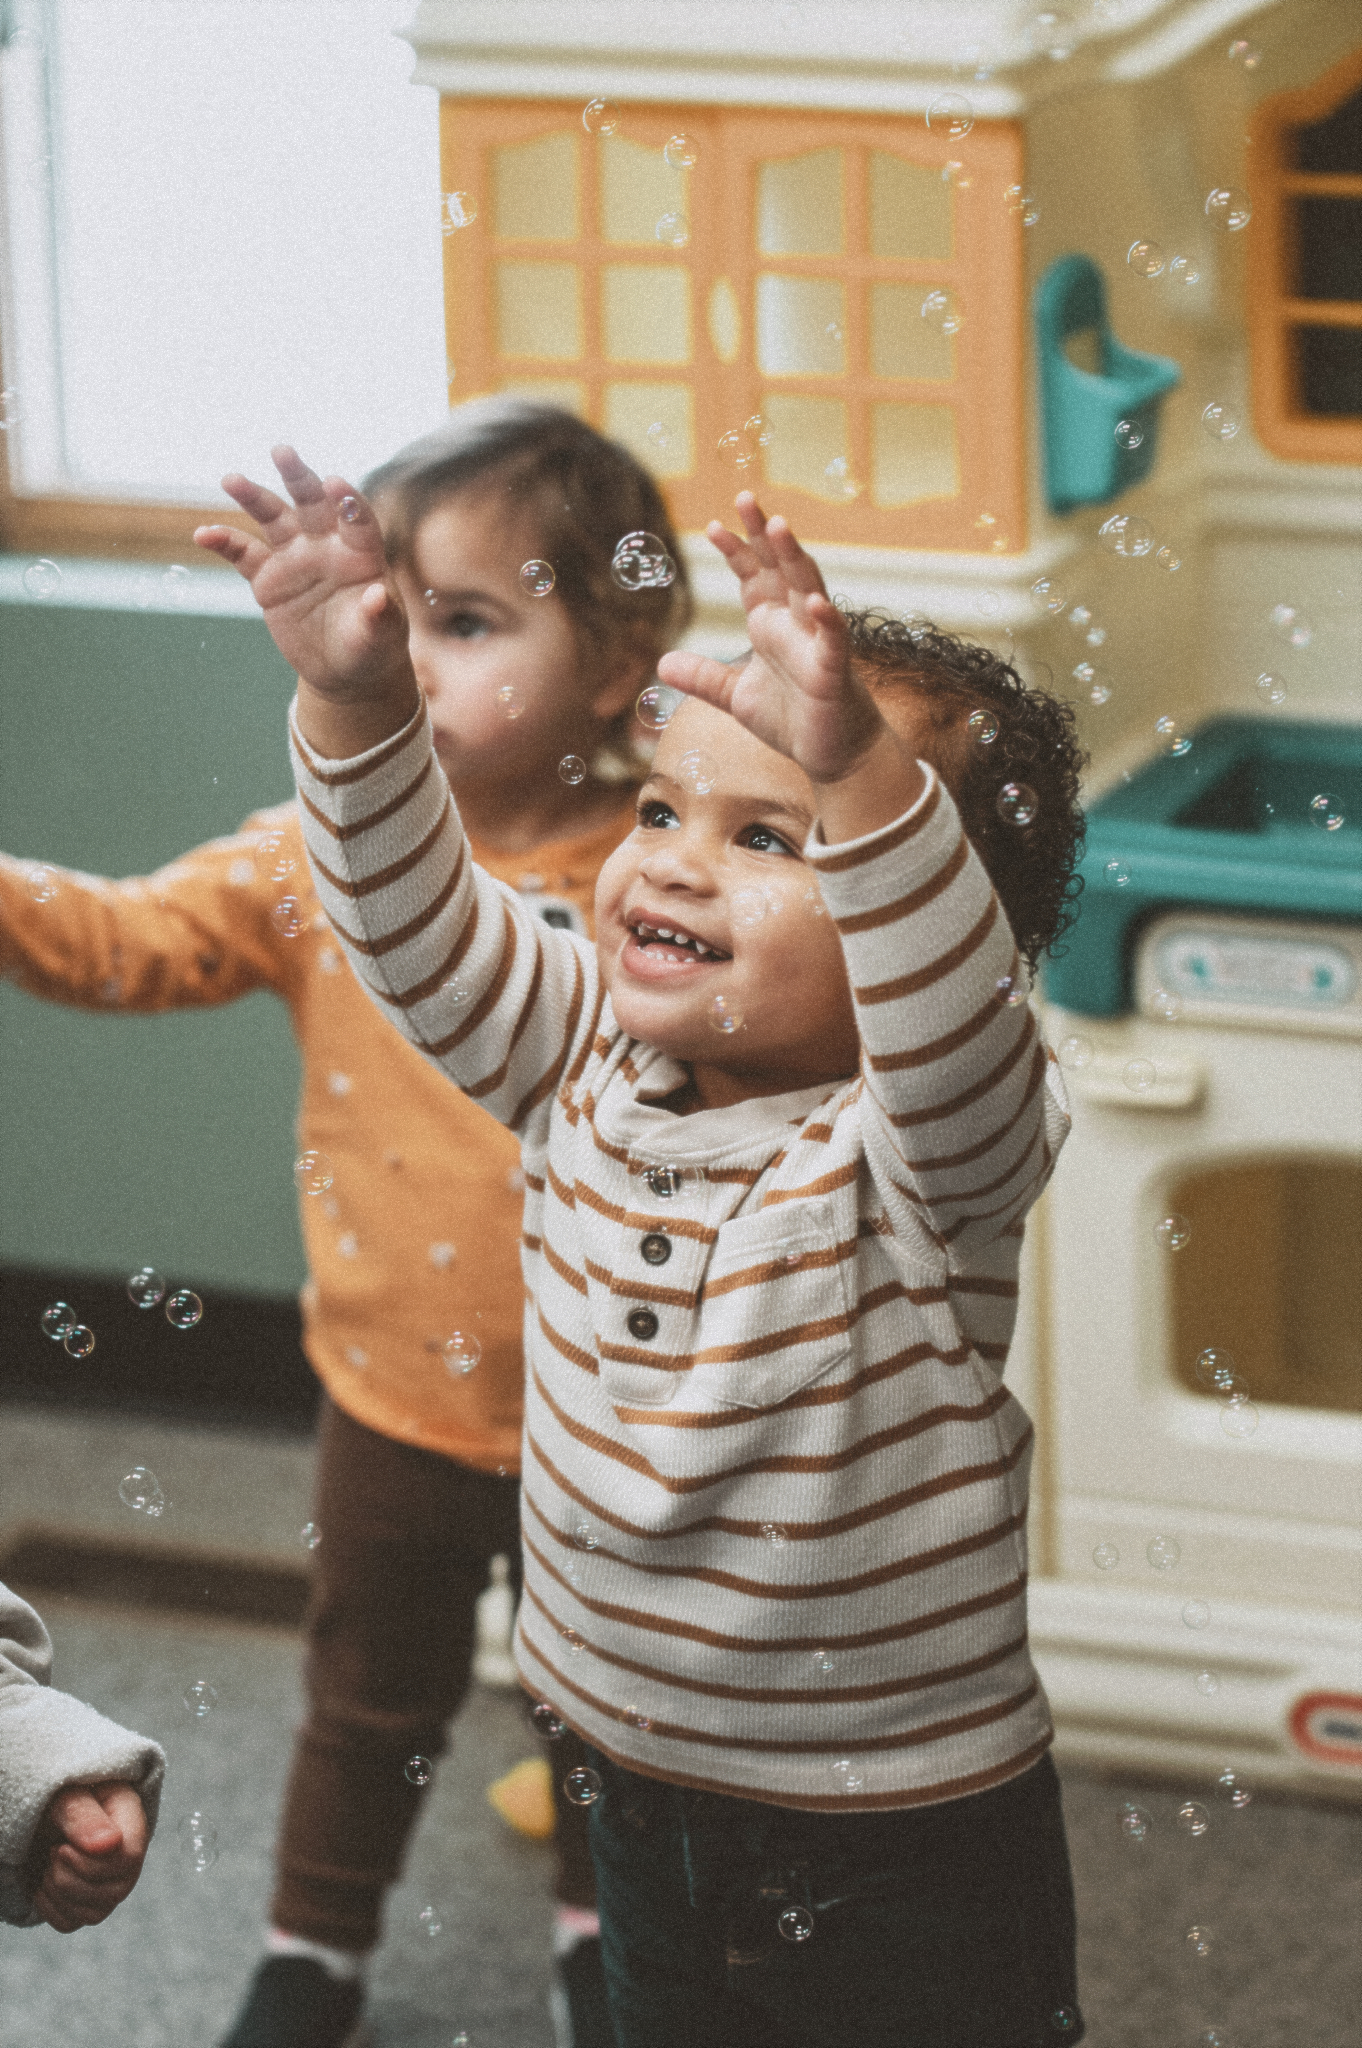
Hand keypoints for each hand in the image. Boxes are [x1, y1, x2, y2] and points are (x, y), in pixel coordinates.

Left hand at [31, 1781, 149, 1933]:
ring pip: (93, 1913)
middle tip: (52, 1851)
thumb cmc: (61, 1793)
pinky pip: (71, 1923)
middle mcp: (129, 1857)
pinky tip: (43, 1883)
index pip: (129, 1860)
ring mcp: (110, 1883)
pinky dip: (50, 1908)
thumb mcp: (67, 1795)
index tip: (61, 1846)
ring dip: (57, 1893)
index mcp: (132, 1822)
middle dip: (68, 1879)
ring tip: (48, 1864)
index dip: (90, 1864)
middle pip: (113, 1893)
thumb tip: (108, 1844)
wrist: (46, 1808)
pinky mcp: (88, 1901)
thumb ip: (83, 1816)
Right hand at [193, 447, 412, 706]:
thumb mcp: (381, 636)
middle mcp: (327, 545)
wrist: (343, 669)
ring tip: (231, 480)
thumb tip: (378, 596)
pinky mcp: (268, 577)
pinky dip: (223, 542)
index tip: (335, 484)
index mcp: (362, 553)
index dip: (346, 501)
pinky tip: (203, 534)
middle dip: (297, 477)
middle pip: (311, 502)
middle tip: (282, 451)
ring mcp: (295, 557)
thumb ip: (380, 614)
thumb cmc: (372, 645)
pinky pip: (242, 554)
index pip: (356, 518)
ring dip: (253, 497)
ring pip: (273, 518)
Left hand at [657, 494, 883, 783]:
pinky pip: (833, 640)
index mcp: (771, 625)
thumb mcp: (735, 696)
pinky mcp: (833, 672)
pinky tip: (815, 602)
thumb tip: (661, 663)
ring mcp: (817, 644)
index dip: (736, 551)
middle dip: (763, 534)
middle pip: (779, 568)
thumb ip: (703, 677)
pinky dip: (827, 620)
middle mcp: (795, 625)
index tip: (712, 526)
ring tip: (779, 527)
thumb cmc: (791, 719)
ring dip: (794, 558)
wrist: (832, 755)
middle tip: (745, 497)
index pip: (753, 576)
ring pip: (808, 589)